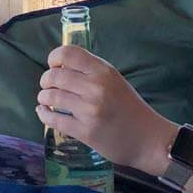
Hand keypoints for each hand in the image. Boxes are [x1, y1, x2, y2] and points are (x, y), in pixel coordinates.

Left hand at [35, 45, 176, 172]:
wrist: (149, 139)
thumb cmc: (130, 108)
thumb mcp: (115, 81)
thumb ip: (91, 72)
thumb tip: (60, 67)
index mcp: (104, 71)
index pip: (68, 53)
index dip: (54, 57)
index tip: (53, 65)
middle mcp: (96, 87)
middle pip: (54, 76)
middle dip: (46, 81)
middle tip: (47, 86)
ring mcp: (90, 110)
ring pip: (51, 97)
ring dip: (43, 98)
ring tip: (46, 100)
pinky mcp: (85, 131)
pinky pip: (53, 120)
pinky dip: (43, 115)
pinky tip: (44, 113)